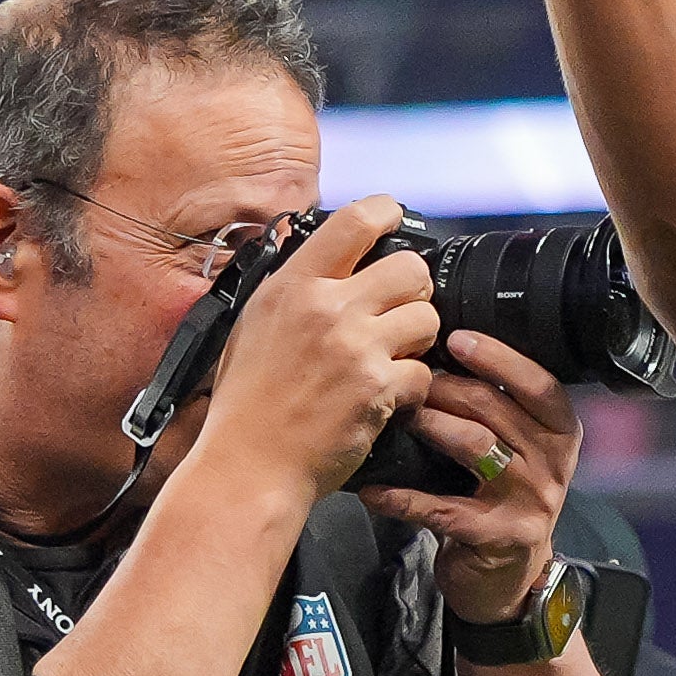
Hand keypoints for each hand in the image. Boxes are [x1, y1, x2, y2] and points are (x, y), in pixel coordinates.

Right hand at [199, 198, 437, 501]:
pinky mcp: (379, 386)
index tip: (395, 216)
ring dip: (418, 339)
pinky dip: (413, 388)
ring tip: (392, 357)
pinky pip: (424, 372)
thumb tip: (312, 248)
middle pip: (410, 268)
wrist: (249, 463)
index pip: (353, 222)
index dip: (385, 212)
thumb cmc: (247, 402)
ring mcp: (356, 346)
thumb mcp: (253, 325)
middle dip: (414, 289)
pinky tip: (387, 397)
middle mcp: (326, 307)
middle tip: (400, 311)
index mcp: (293, 286)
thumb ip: (291, 287)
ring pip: (428, 318)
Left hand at [354, 326, 579, 624]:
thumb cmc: (500, 497)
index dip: (499, 358)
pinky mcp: (503, 537)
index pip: (540, 385)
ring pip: (476, 447)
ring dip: (430, 427)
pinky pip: (445, 509)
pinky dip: (403, 499)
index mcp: (561, 433)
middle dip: (445, 389)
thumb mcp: (517, 449)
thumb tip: (441, 352)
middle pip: (496, 409)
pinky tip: (372, 491)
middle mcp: (553, 464)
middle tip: (407, 380)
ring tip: (396, 418)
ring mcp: (532, 501)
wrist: (507, 576)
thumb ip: (496, 409)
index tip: (456, 338)